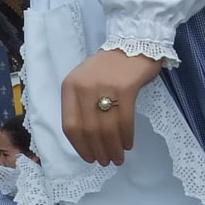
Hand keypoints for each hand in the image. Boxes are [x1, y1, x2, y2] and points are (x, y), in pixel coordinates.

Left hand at [61, 48, 161, 167]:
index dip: (79, 146)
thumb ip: (81, 105)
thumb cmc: (109, 67)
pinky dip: (126, 136)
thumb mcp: (85, 82)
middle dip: (98, 150)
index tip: (89, 158)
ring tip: (118, 158)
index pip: (69, 125)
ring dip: (113, 148)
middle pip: (88, 130)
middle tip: (107, 162)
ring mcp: (104, 87)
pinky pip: (124, 120)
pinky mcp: (125, 88)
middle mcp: (83, 87)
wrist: (134, 42)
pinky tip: (128, 144)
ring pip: (106, 128)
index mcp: (69, 86)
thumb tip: (87, 140)